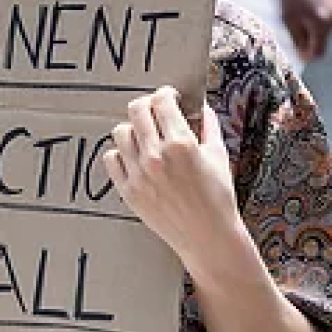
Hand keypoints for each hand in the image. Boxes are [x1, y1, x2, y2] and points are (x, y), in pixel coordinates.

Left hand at [101, 87, 246, 276]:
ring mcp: (139, 174)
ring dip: (133, 128)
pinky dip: (121, 153)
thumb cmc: (218, 199)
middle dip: (147, 104)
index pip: (161, 101)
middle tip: (154, 110)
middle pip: (136, 110)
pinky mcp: (128, 190)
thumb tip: (202, 108)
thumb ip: (209, 126)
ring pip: (120, 132)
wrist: (207, 237)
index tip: (169, 97)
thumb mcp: (220, 156)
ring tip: (144, 135)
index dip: (166, 94)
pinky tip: (133, 156)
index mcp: (181, 144)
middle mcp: (156, 156)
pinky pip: (111, 159)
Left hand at [281, 0, 331, 61]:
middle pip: (322, 42)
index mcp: (321, 24)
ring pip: (325, 33)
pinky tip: (310, 9)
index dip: (307, 56)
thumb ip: (297, 40)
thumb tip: (303, 57)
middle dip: (309, 40)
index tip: (298, 53)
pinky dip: (318, 21)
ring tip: (302, 14)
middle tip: (294, 28)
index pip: (318, 52)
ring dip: (313, 29)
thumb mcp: (288, 19)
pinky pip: (328, 23)